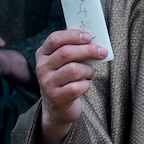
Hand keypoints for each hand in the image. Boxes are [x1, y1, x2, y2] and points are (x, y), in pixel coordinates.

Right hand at [35, 29, 108, 143]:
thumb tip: (93, 42)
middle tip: (101, 52)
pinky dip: (86, 85)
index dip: (73, 35)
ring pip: (74, 70)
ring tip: (89, 73)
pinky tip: (84, 85)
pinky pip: (78, 87)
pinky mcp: (56, 97)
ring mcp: (47, 83)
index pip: (55, 39)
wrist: (57, 108)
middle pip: (66, 53)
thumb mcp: (63, 63)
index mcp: (42, 54)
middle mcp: (41, 68)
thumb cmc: (65, 79)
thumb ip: (74, 50)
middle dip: (88, 50)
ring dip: (88, 70)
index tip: (89, 36)